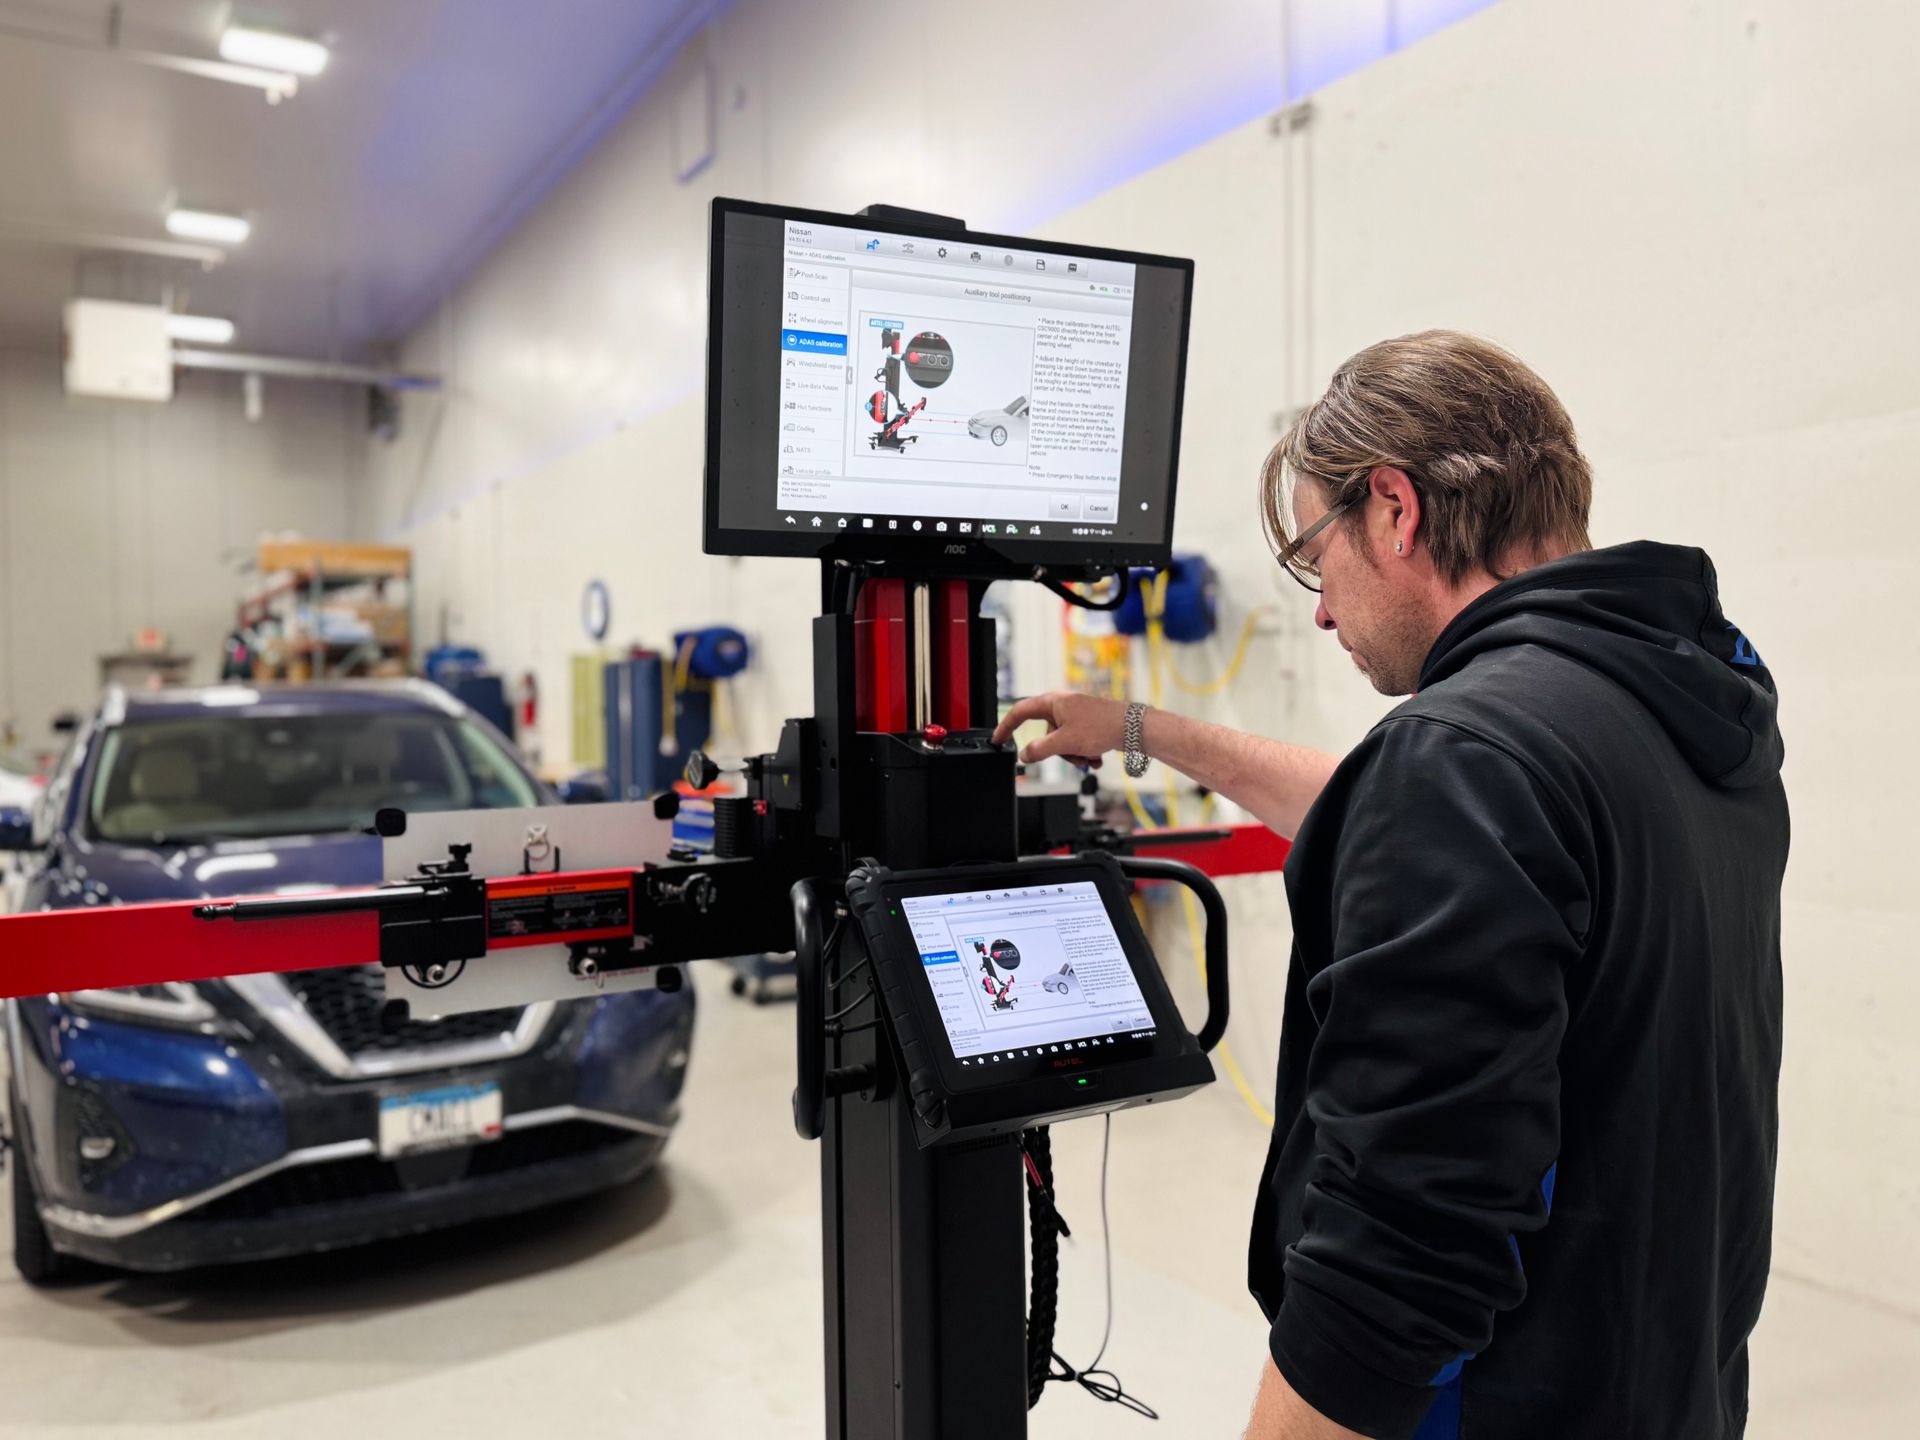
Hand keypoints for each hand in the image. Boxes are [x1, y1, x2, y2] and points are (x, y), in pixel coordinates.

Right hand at [992, 692, 1129, 767]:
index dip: (1006, 726)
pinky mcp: (1088, 724)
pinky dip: (1084, 752)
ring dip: (1074, 755)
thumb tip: (1025, 755)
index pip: (1020, 712)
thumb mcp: (1065, 743)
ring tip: (1089, 758)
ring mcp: (1076, 714)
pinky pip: (1076, 742)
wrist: (1133, 728)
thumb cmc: (1102, 727)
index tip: (998, 739)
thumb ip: (1040, 750)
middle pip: (1045, 733)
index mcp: (1053, 702)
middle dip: (1059, 751)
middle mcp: (1063, 705)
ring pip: (1062, 741)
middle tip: (1072, 757)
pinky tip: (1096, 757)